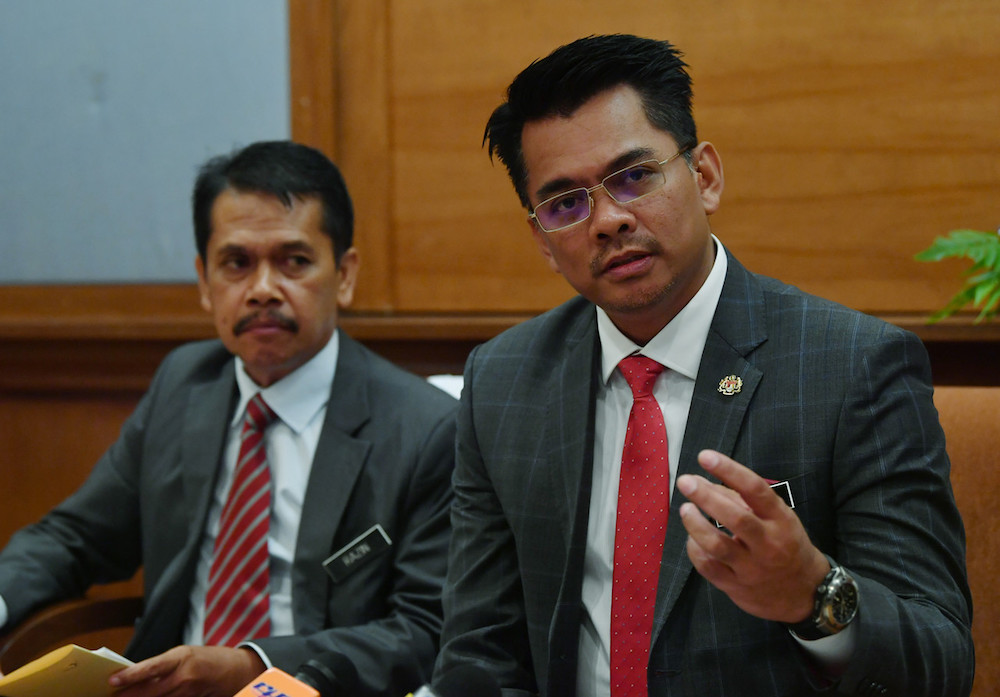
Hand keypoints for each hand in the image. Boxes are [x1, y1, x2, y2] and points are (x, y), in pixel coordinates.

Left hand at [109, 645, 264, 696]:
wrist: (238, 670)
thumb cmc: (208, 660)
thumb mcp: (185, 656)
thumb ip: (163, 668)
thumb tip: (135, 679)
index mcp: (181, 657)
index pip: (151, 667)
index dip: (130, 675)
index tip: (112, 680)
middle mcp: (185, 676)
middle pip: (149, 692)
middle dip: (127, 696)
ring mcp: (190, 693)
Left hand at [676, 449, 829, 623]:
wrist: (806, 593)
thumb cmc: (787, 544)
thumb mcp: (778, 518)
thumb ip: (744, 500)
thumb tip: (707, 483)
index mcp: (781, 520)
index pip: (756, 490)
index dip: (730, 470)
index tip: (706, 456)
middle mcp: (768, 543)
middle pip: (735, 518)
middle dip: (706, 497)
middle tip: (685, 482)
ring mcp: (752, 568)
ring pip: (718, 545)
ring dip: (695, 524)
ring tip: (685, 509)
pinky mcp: (737, 587)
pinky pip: (708, 567)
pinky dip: (695, 549)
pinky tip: (692, 538)